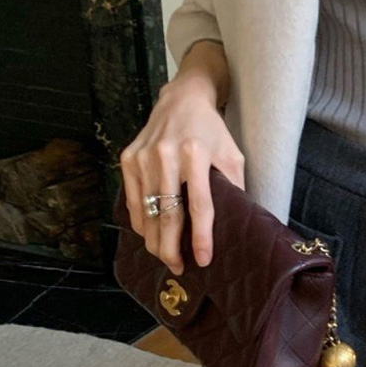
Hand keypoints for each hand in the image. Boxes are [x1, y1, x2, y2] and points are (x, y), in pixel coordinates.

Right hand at [120, 59, 243, 279]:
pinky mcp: (129, 158)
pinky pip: (134, 201)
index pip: (199, 206)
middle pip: (167, 216)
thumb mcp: (231, 154)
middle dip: (171, 249)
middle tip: (178, 268)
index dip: (200, 237)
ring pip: (147, 213)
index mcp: (194, 153)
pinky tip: (151, 234)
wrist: (182, 98)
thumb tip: (236, 226)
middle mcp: (165, 155)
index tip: (203, 261)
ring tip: (165, 256)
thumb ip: (234, 187)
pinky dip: (142, 223)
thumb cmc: (211, 130)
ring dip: (155, 242)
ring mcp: (143, 157)